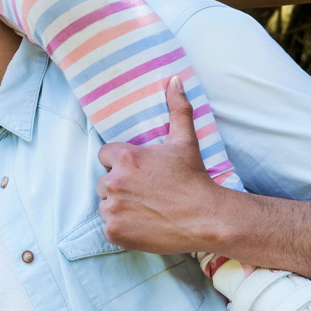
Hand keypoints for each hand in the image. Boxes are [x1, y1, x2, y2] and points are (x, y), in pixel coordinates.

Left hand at [96, 77, 225, 253]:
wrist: (207, 220)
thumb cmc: (194, 179)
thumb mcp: (185, 141)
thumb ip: (177, 108)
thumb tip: (175, 78)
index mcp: (124, 157)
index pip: (105, 155)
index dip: (121, 163)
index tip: (141, 172)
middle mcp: (113, 181)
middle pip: (103, 181)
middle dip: (120, 185)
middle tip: (146, 192)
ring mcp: (112, 209)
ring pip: (105, 204)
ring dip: (119, 206)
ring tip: (146, 208)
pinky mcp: (114, 231)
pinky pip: (108, 226)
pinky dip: (121, 227)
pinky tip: (143, 223)